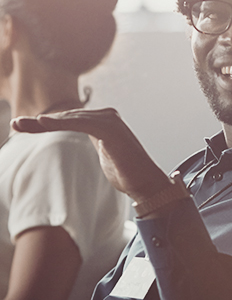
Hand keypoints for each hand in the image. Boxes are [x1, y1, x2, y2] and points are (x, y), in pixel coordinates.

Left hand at [11, 108, 169, 201]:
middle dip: (39, 122)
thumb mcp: (104, 156)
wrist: (146, 183)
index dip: (46, 123)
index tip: (24, 126)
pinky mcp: (110, 129)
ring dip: (44, 122)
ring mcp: (110, 120)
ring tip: (22, 125)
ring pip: (70, 119)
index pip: (70, 120)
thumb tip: (86, 144)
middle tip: (16, 124)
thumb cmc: (127, 173)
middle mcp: (107, 116)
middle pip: (67, 117)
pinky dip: (60, 123)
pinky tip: (43, 123)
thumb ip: (95, 143)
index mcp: (104, 121)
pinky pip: (80, 123)